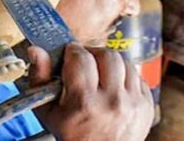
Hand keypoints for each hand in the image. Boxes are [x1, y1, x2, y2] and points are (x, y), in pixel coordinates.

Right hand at [31, 43, 154, 140]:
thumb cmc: (74, 136)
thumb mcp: (49, 111)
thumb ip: (40, 78)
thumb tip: (36, 51)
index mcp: (84, 102)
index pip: (81, 58)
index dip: (73, 52)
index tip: (69, 55)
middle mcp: (112, 101)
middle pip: (106, 55)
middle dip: (93, 54)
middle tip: (85, 61)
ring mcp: (133, 103)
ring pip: (125, 62)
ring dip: (110, 63)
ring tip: (100, 73)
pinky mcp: (146, 105)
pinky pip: (137, 76)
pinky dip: (125, 76)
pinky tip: (114, 86)